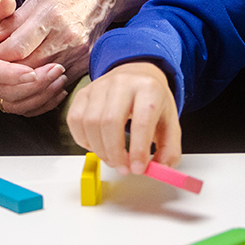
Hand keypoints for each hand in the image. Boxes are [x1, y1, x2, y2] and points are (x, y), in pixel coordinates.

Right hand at [0, 0, 65, 115]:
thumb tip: (7, 3)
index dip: (10, 73)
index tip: (32, 71)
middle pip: (3, 91)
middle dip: (31, 85)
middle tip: (56, 70)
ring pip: (14, 104)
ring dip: (39, 96)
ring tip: (60, 79)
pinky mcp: (5, 96)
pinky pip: (23, 108)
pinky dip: (42, 104)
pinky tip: (58, 90)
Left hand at [0, 0, 116, 76]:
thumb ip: (15, 18)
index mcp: (51, 14)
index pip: (17, 47)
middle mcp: (67, 35)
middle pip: (28, 66)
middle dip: (9, 68)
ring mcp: (79, 51)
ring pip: (42, 77)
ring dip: (25, 76)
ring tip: (14, 70)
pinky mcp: (86, 61)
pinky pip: (59, 80)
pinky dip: (44, 80)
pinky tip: (35, 73)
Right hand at [67, 61, 181, 172]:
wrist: (136, 75)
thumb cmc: (152, 101)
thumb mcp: (170, 123)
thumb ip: (170, 150)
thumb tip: (159, 170)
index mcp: (149, 88)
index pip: (141, 121)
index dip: (138, 149)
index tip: (138, 168)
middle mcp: (122, 82)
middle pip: (110, 122)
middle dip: (115, 153)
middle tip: (123, 169)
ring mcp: (99, 86)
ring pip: (90, 123)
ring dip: (100, 150)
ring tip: (113, 159)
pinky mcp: (83, 93)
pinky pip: (75, 121)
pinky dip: (84, 140)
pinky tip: (98, 145)